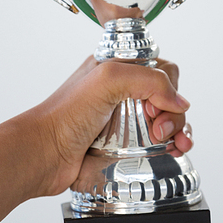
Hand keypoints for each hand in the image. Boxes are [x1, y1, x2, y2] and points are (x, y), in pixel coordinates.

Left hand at [18, 57, 193, 198]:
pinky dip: (172, 145)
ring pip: (166, 119)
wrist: (43, 155)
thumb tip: (179, 101)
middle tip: (160, 130)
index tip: (159, 106)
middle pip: (167, 95)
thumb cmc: (63, 115)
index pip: (160, 68)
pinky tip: (174, 152)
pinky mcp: (124, 145)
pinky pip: (157, 142)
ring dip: (179, 130)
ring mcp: (123, 119)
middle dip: (175, 113)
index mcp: (116, 67)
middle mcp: (122, 91)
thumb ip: (149, 79)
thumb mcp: (108, 79)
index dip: (168, 87)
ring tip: (177, 145)